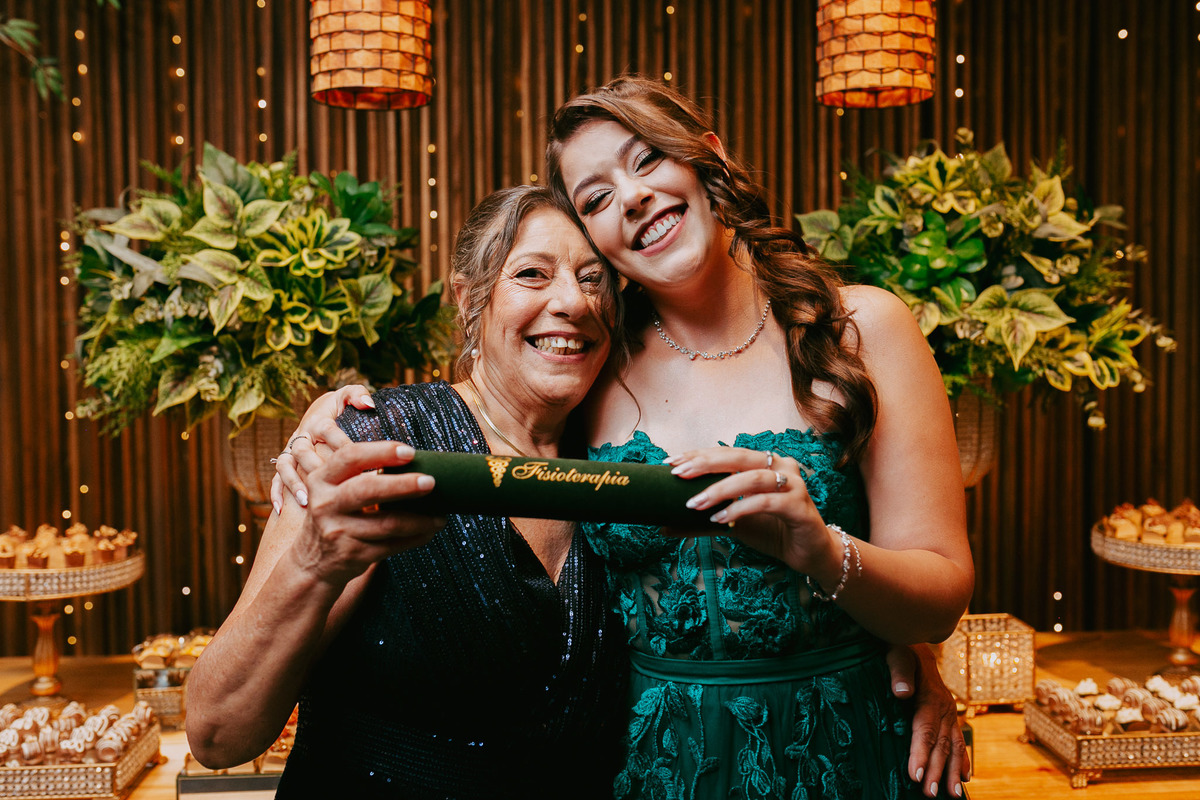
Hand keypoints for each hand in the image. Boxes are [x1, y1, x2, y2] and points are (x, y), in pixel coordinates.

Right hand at [271, 385, 374, 513]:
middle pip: (303, 450)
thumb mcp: (347, 395)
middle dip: (315, 468)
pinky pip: (275, 477)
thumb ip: (357, 394)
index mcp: (317, 419)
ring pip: (286, 465)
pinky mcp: (286, 462)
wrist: (320, 411)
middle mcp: (301, 435)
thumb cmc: (339, 406)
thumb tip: (368, 404)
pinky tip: (280, 510)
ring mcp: (291, 450)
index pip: (328, 430)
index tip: (360, 461)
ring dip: (294, 483)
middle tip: (331, 486)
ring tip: (306, 501)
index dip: (341, 444)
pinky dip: (276, 493)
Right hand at [294, 441, 443, 586]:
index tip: (410, 452)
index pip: (350, 457)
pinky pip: (392, 545)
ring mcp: (338, 532)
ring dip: (420, 519)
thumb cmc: (335, 516)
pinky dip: (416, 537)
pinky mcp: (353, 555)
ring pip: (387, 523)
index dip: (381, 451)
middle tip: (431, 482)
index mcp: (322, 480)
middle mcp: (326, 504)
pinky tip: (429, 530)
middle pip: (367, 489)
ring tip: (440, 515)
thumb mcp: (333, 491)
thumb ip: (359, 474)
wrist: (313, 563)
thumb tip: (412, 461)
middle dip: (403, 484)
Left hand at [665, 446, 836, 574]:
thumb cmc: (772, 531)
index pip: (727, 452)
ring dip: (720, 490)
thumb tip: (664, 526)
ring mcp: (793, 484)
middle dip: (705, 464)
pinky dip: (740, 509)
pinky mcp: (799, 506)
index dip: (699, 455)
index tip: (671, 463)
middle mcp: (781, 465)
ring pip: (752, 478)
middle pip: (739, 457)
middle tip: (679, 475)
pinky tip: (721, 520)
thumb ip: (702, 521)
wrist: (809, 554)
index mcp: (765, 462)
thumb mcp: (732, 523)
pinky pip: (766, 502)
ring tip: (695, 504)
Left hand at [887, 644, 969, 796]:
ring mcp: (950, 713)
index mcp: (931, 696)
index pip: (925, 729)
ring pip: (953, 746)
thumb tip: (902, 693)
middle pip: (940, 743)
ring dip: (952, 772)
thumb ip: (899, 672)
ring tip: (951, 795)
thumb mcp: (896, 654)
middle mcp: (945, 707)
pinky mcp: (949, 716)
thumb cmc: (902, 650)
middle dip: (936, 770)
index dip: (921, 753)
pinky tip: (964, 779)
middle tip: (929, 793)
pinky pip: (958, 741)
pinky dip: (963, 761)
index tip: (915, 774)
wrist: (916, 644)